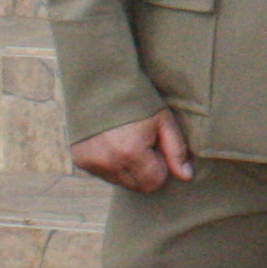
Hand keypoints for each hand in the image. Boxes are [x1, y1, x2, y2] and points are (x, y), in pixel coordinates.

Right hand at [70, 107, 194, 193]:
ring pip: (120, 182)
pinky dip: (111, 164)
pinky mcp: (80, 161)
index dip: (160, 166)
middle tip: (142, 142)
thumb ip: (176, 150)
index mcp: (131, 153)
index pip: (154, 183)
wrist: (100, 81)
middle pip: (137, 186)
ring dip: (128, 168)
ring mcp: (91, 163)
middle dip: (145, 170)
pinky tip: (112, 143)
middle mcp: (108, 163)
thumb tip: (186, 176)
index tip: (156, 145)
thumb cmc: (137, 98)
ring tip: (126, 141)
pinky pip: (104, 174)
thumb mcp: (163, 120)